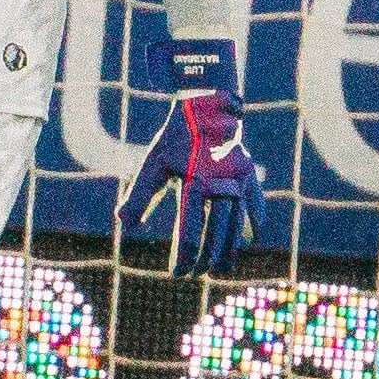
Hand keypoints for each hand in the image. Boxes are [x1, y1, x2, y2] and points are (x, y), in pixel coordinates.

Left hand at [129, 40, 262, 271]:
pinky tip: (249, 240)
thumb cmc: (176, 138)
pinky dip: (253, 222)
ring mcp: (239, 178)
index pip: (190, 229)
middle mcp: (220, 182)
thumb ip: (139, 195)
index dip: (184, 255)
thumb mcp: (153, 163)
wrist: (207, 104)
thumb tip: (123, 225)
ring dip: (230, 248)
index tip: (178, 274)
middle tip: (197, 274)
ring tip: (222, 268)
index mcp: (195, 181)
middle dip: (207, 257)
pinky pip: (255, 203)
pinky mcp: (249, 173)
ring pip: (237, 222)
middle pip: (216, 231)